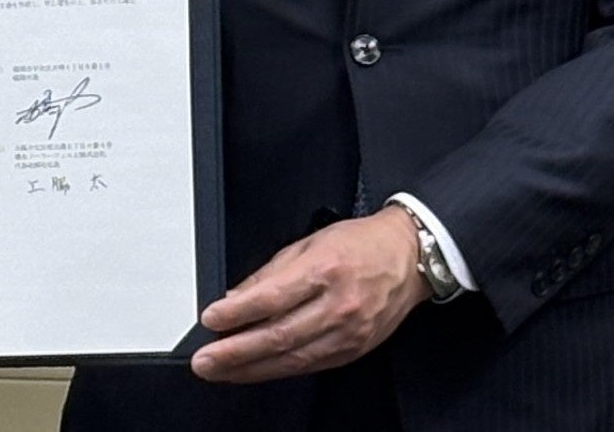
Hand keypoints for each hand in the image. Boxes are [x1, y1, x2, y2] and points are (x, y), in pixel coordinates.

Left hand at [190, 209, 427, 383]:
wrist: (409, 259)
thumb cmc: (360, 244)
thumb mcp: (310, 242)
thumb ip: (271, 272)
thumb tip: (236, 297)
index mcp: (324, 270)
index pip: (272, 298)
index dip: (237, 313)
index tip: (210, 319)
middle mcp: (338, 305)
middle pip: (278, 336)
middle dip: (236, 353)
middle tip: (205, 360)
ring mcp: (348, 333)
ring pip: (292, 359)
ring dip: (251, 369)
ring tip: (221, 371)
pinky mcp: (353, 351)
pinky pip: (309, 366)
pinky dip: (278, 370)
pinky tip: (256, 371)